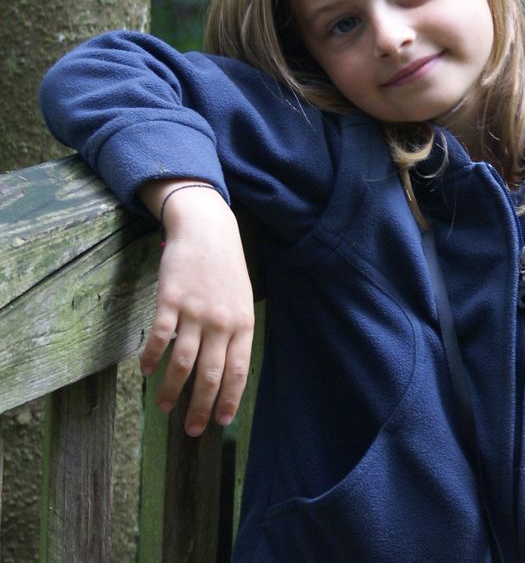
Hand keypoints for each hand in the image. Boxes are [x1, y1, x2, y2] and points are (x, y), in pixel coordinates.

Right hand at [139, 179, 254, 436]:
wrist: (208, 231)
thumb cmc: (226, 269)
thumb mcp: (242, 300)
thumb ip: (235, 332)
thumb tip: (227, 369)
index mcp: (243, 323)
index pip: (238, 370)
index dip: (229, 398)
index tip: (221, 421)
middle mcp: (222, 321)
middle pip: (210, 373)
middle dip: (201, 406)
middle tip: (193, 429)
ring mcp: (195, 311)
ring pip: (183, 362)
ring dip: (172, 389)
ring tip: (164, 408)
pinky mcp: (171, 301)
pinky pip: (159, 337)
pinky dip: (151, 358)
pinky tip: (146, 371)